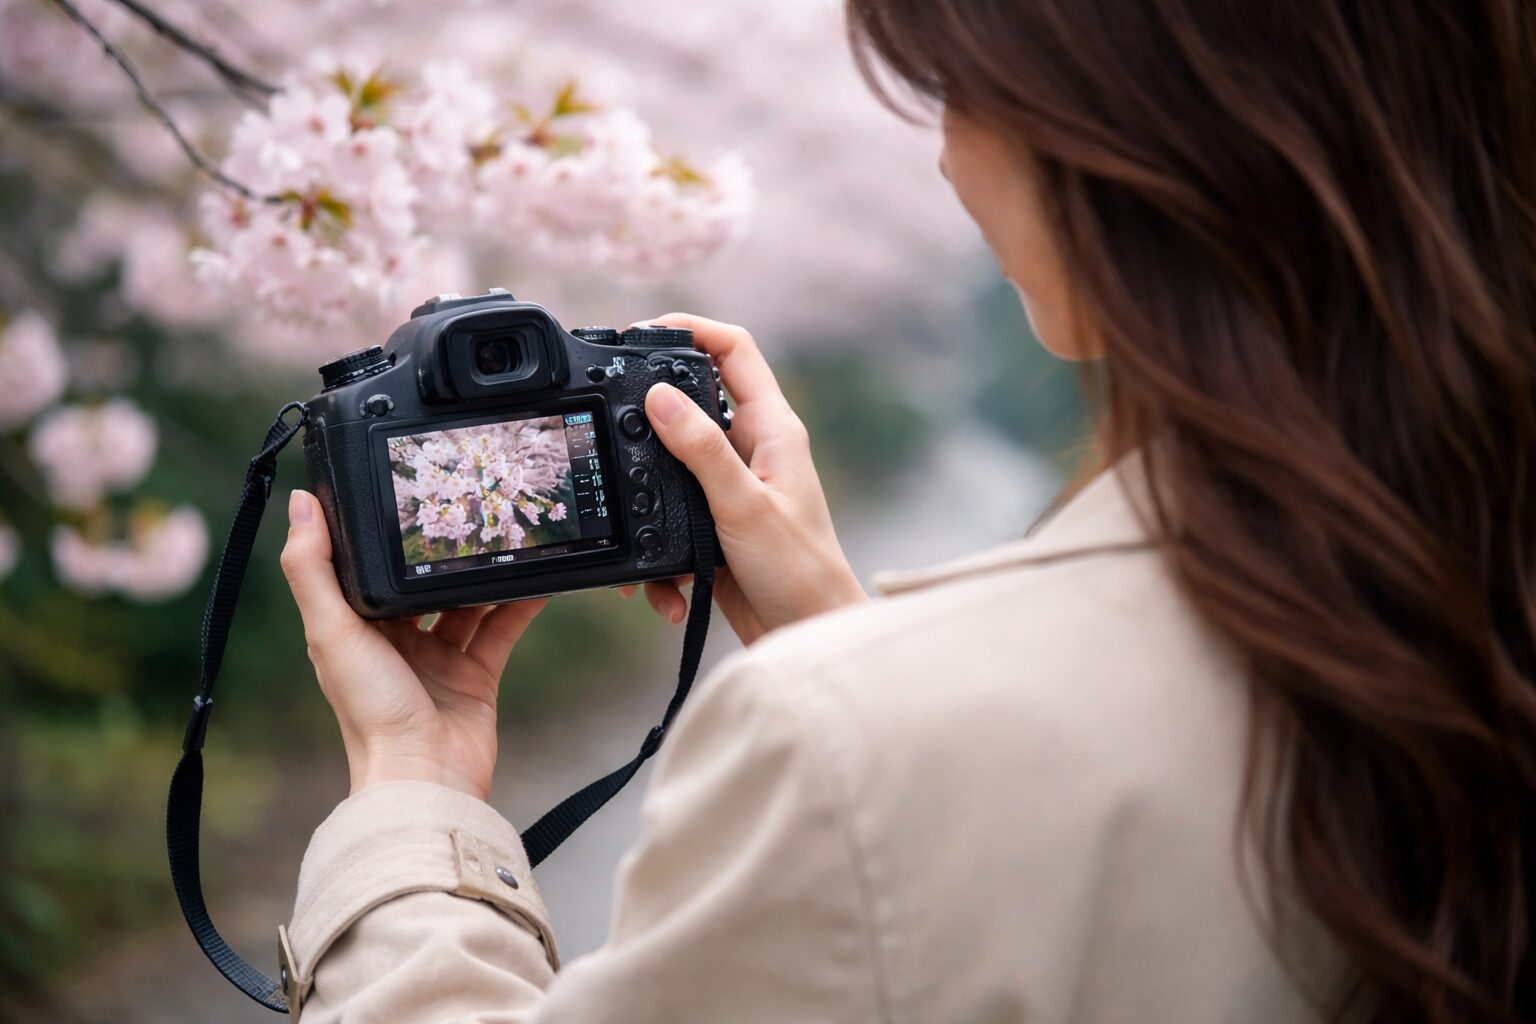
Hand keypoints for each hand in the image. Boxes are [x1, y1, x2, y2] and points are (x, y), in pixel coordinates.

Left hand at [280, 488, 545, 800]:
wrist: (426, 777)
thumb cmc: (371, 712)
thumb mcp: (331, 632)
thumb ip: (312, 568)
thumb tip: (300, 503)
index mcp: (355, 629)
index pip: (369, 570)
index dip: (384, 536)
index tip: (403, 493)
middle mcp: (396, 641)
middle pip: (422, 583)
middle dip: (443, 550)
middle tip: (467, 506)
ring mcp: (439, 659)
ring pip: (465, 602)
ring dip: (483, 573)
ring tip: (505, 534)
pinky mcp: (476, 675)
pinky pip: (501, 629)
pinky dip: (519, 605)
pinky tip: (536, 579)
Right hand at [621, 313, 866, 643]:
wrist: (806, 635)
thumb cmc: (799, 572)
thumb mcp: (743, 506)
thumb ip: (701, 450)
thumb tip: (659, 397)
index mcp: (773, 430)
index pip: (735, 350)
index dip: (693, 329)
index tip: (644, 331)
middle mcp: (755, 450)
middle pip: (694, 402)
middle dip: (652, 415)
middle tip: (615, 419)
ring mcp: (735, 487)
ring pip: (672, 465)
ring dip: (649, 496)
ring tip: (637, 523)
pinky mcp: (717, 525)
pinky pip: (672, 519)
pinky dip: (659, 551)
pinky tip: (664, 584)